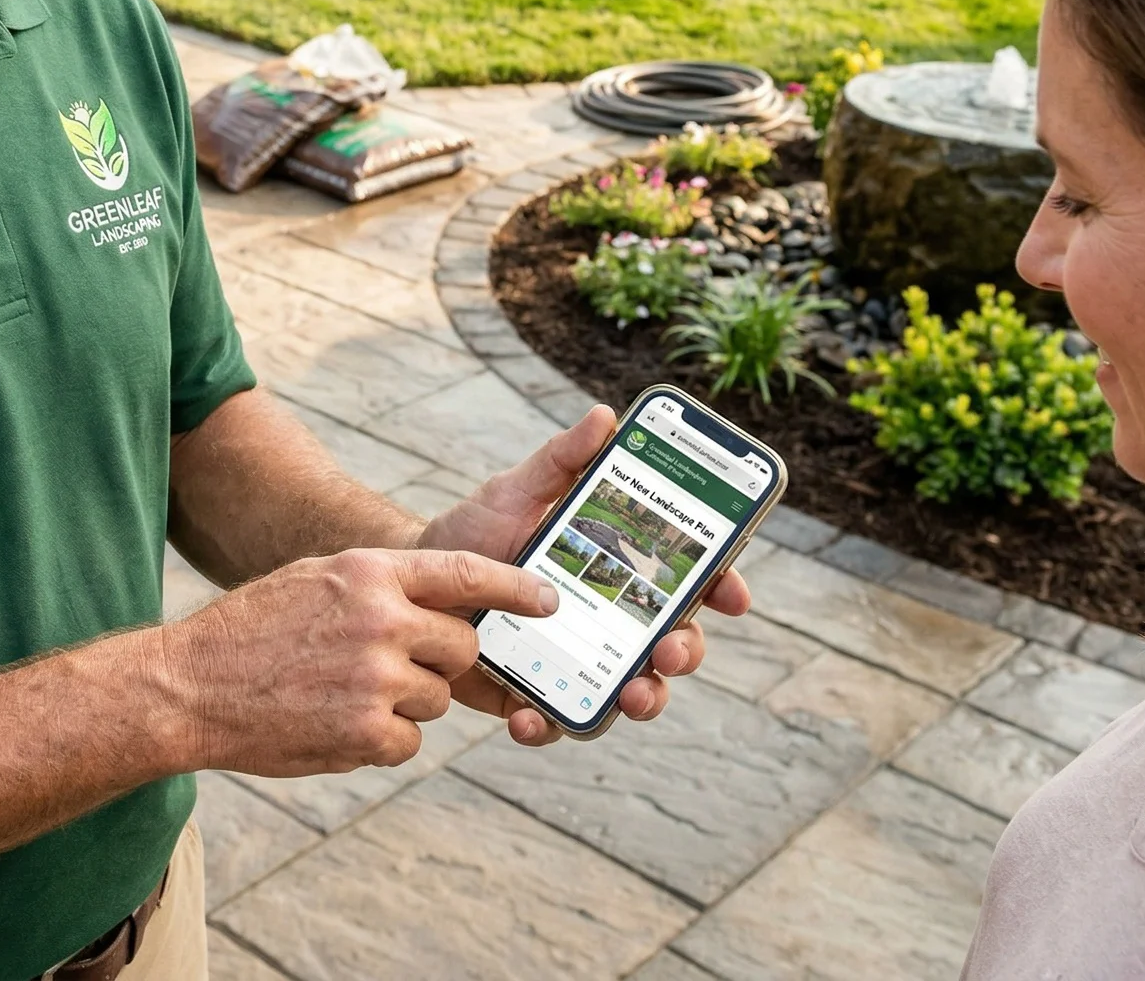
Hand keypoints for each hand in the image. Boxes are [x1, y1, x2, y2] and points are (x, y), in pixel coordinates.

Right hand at [157, 546, 558, 777]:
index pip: (465, 574)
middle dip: (443, 661)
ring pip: (436, 699)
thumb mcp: (315, 579)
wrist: (189, 687)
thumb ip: (379, 585)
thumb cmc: (252, 630)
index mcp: (369, 573)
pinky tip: (333, 723)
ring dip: (405, 702)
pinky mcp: (365, 734)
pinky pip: (409, 742)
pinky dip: (381, 740)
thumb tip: (439, 602)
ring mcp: (375, 679)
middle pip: (463, 647)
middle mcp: (381, 620)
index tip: (547, 601)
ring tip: (342, 692)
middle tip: (395, 664)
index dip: (515, 586)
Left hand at [418, 403, 754, 746]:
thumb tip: (603, 418)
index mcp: (620, 569)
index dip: (721, 587)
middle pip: (673, 642)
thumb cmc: (477, 532)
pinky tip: (528, 716)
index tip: (732, 594)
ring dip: (643, 699)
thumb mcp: (516, 490)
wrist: (412, 581)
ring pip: (632, 692)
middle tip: (669, 648)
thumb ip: (560, 461)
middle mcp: (610, 621)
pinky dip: (548, 725)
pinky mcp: (535, 696)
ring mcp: (578, 663)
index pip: (687, 579)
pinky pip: (556, 721)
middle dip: (685, 650)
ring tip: (627, 695)